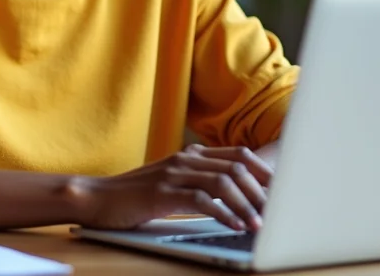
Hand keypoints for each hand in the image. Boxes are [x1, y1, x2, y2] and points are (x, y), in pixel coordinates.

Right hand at [74, 144, 271, 230]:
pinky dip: (222, 213)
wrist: (98, 198)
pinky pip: (201, 199)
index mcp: (192, 154)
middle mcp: (186, 159)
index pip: (239, 154)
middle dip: (261, 191)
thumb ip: (201, 185)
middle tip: (276, 213)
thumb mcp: (173, 185)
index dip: (264, 173)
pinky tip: (233, 225)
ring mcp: (174, 173)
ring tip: (258, 224)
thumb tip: (238, 199)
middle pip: (236, 166)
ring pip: (223, 181)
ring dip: (245, 204)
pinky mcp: (163, 192)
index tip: (282, 193)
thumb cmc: (136, 196)